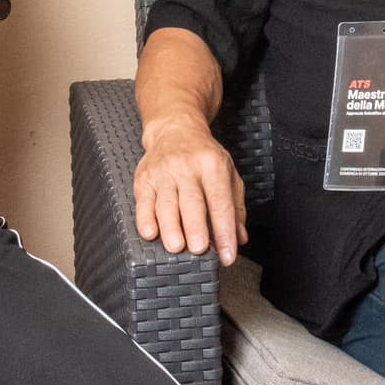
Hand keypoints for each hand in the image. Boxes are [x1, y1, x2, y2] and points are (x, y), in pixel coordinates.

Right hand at [135, 112, 247, 263]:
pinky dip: (145, 219)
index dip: (225, 231)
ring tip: (176, 247)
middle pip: (192, 201)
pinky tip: (151, 233)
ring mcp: (164, 172)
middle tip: (199, 249)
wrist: (175, 129)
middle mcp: (188, 167)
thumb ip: (236, 208)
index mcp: (213, 166)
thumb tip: (240, 238)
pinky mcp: (144, 178)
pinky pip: (143, 201)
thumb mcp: (228, 174)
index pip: (221, 203)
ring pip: (166, 203)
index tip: (228, 255)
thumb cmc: (204, 156)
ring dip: (170, 227)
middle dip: (195, 227)